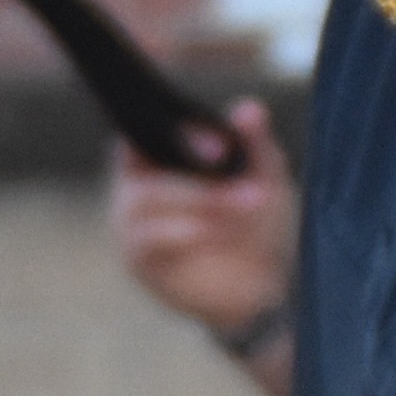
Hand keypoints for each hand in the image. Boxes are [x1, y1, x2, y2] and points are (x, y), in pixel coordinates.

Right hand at [107, 98, 293, 343]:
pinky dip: (185, 232)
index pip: (140, 130)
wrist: (262, 286)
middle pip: (146, 165)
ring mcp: (132, 225)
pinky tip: (217, 233)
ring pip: (147, 200)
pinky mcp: (139, 260)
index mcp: (157, 160)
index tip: (220, 145)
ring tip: (247, 205)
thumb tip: (249, 109)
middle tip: (250, 185)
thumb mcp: (264, 177)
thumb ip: (255, 142)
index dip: (172, 129)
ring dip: (201, 200)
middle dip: (200, 170)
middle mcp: (135, 188)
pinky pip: (148, 238)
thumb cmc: (255, 225)